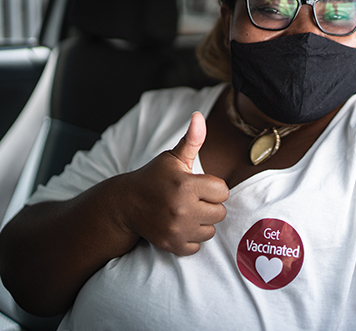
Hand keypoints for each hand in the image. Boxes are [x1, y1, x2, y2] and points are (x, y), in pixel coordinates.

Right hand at [119, 112, 228, 255]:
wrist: (126, 204)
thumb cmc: (155, 177)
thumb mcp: (173, 157)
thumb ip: (192, 139)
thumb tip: (198, 116)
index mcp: (186, 184)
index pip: (223, 191)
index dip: (213, 187)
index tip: (198, 184)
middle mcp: (182, 208)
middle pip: (220, 212)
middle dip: (210, 205)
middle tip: (192, 199)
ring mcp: (176, 229)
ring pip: (211, 230)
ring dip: (202, 222)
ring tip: (186, 211)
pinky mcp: (171, 244)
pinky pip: (197, 246)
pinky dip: (191, 238)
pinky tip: (179, 225)